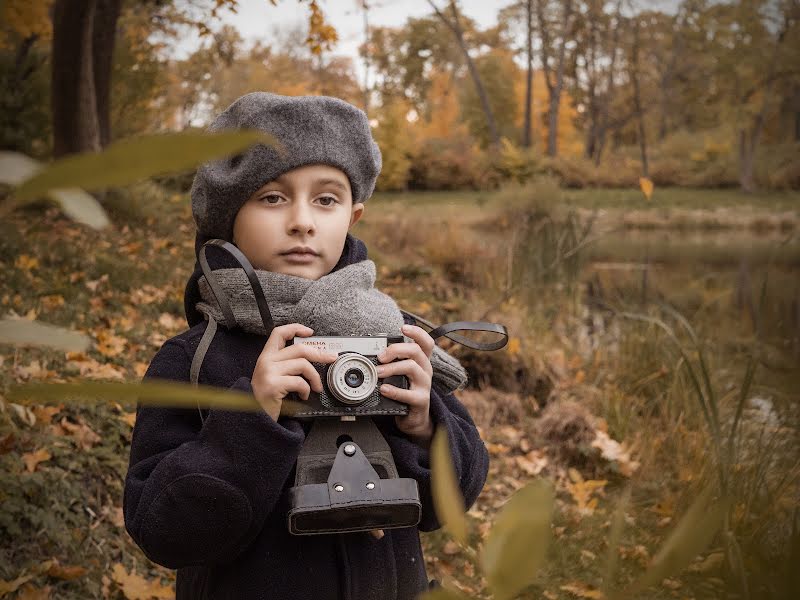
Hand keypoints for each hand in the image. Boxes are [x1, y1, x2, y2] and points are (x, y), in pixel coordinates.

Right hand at [251, 323, 337, 420]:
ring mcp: (269, 372)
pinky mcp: (273, 385)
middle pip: (299, 349)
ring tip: (316, 386)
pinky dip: (306, 389)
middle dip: (319, 353)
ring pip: (303, 364)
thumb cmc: (267, 397)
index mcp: (266, 356)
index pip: (279, 333)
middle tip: (330, 358)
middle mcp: (266, 361)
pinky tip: (304, 395)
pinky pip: (300, 382)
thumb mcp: (273, 375)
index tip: (310, 332)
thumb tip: (313, 355)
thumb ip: (286, 363)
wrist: (254, 418)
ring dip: (314, 377)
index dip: (296, 328)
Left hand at [375, 324, 434, 444]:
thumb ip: (392, 363)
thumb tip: (371, 353)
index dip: (417, 332)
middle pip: (415, 351)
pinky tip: (383, 390)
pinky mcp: (421, 401)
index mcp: (422, 362)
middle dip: (395, 350)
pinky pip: (408, 394)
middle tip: (380, 357)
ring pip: (411, 368)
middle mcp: (426, 370)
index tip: (403, 327)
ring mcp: (425, 385)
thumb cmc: (405, 392)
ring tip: (377, 373)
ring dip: (391, 368)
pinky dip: (394, 391)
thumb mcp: (401, 375)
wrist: (415, 419)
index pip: (426, 342)